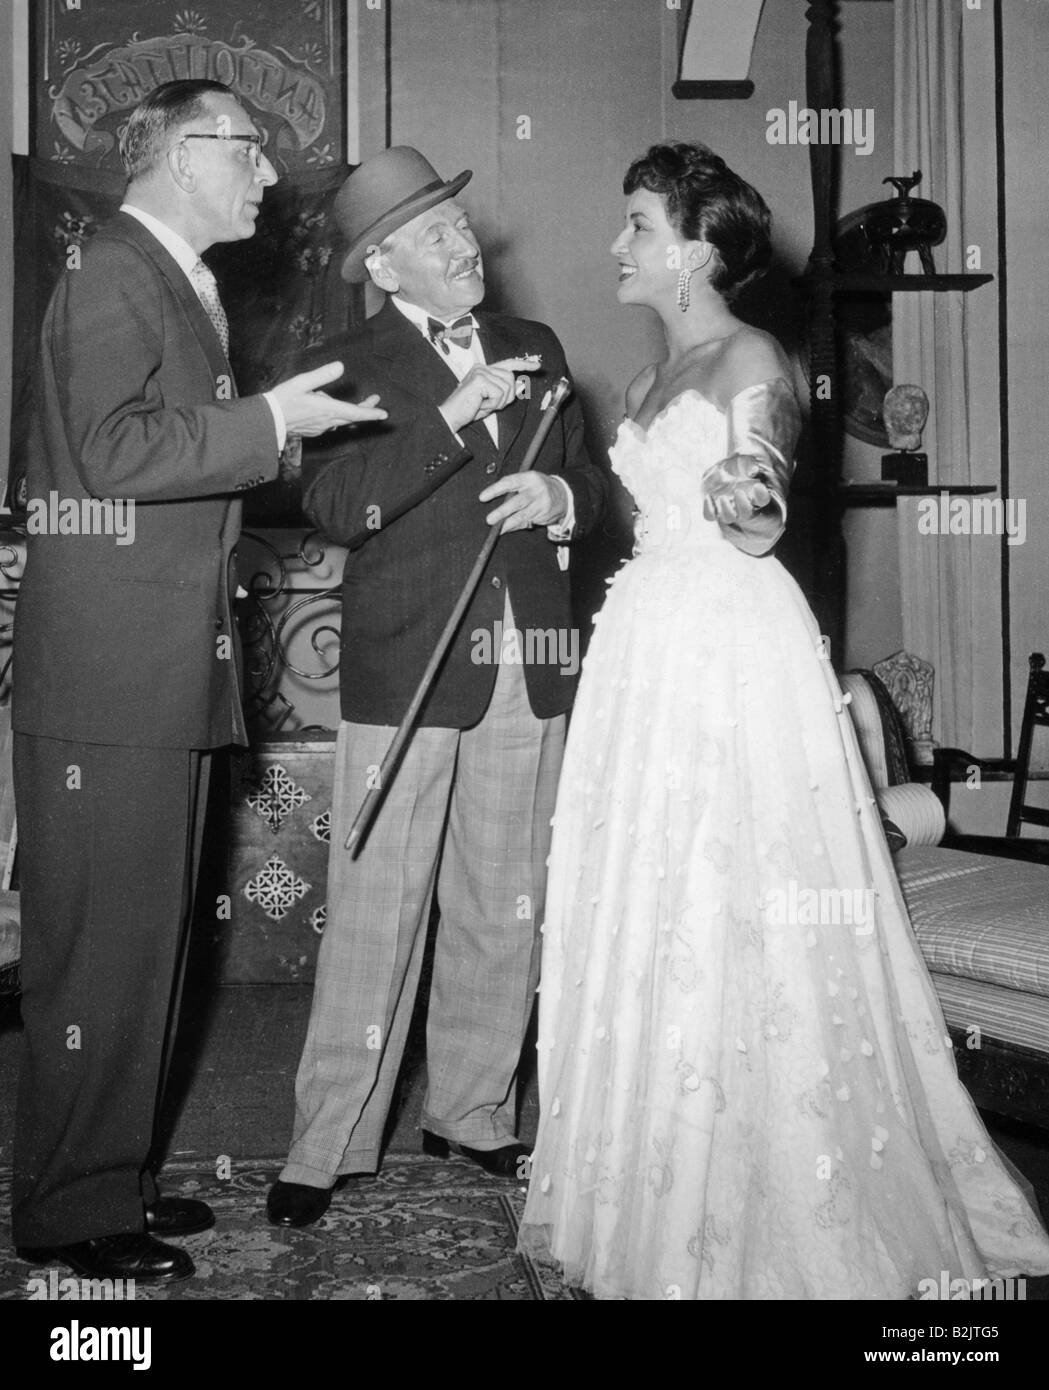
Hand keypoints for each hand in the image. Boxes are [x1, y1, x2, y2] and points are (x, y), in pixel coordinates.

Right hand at [269, 361, 386, 436]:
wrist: (268, 420)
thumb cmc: (284, 399)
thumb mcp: (302, 382)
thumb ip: (322, 375)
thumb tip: (340, 366)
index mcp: (327, 409)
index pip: (355, 413)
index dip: (371, 413)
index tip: (384, 414)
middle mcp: (327, 421)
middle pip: (352, 417)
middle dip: (365, 409)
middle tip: (375, 399)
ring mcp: (321, 428)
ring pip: (341, 420)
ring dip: (347, 411)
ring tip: (343, 400)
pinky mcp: (315, 431)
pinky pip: (330, 423)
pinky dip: (334, 415)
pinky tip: (325, 409)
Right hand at [439, 356, 540, 432]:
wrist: (452, 416)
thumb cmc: (469, 409)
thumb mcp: (492, 400)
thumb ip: (506, 391)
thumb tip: (522, 383)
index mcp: (484, 370)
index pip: (508, 363)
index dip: (524, 365)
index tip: (538, 366)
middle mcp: (482, 367)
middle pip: (510, 378)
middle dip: (507, 395)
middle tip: (492, 405)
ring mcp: (480, 372)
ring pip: (507, 387)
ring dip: (499, 401)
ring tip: (484, 405)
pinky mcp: (479, 379)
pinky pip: (499, 393)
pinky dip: (493, 404)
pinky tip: (481, 405)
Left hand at [479, 471, 565, 533]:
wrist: (564, 494)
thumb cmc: (539, 487)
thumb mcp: (528, 481)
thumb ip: (513, 488)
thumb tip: (494, 501)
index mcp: (529, 477)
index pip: (509, 482)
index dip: (494, 490)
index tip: (482, 497)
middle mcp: (535, 490)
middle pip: (516, 502)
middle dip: (502, 512)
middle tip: (489, 519)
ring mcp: (541, 503)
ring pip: (522, 515)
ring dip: (508, 523)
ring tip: (497, 529)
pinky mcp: (543, 515)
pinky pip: (527, 522)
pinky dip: (516, 526)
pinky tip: (507, 529)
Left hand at [702, 453, 772, 526]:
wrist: (727, 464)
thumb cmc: (742, 462)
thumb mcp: (749, 460)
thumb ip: (752, 465)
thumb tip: (754, 471)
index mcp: (755, 494)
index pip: (762, 500)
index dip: (761, 495)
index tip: (757, 486)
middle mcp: (743, 504)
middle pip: (745, 513)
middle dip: (742, 505)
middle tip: (738, 491)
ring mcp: (728, 507)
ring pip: (728, 518)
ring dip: (726, 510)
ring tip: (722, 497)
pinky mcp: (714, 506)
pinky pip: (710, 515)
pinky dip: (708, 509)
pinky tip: (708, 497)